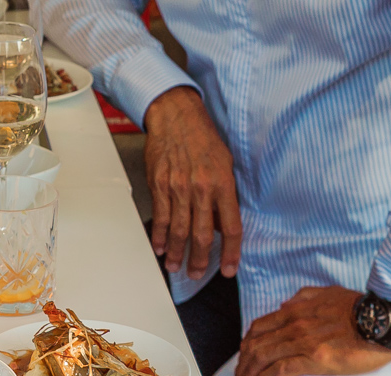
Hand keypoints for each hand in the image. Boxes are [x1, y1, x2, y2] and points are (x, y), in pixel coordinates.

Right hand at [143, 87, 241, 280]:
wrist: (176, 115)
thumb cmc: (203, 137)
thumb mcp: (226, 163)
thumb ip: (225, 194)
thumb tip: (221, 224)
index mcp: (222, 184)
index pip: (231, 228)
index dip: (231, 253)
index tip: (230, 270)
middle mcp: (200, 188)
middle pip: (202, 235)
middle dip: (200, 260)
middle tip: (197, 274)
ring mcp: (177, 187)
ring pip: (178, 230)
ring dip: (177, 253)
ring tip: (176, 266)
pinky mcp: (159, 184)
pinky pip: (159, 216)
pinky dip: (158, 235)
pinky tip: (159, 246)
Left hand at [238, 286, 390, 375]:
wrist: (381, 318)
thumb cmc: (358, 306)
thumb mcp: (325, 292)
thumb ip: (301, 298)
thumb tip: (283, 306)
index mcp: (295, 310)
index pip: (259, 327)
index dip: (246, 343)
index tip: (243, 356)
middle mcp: (294, 325)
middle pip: (256, 345)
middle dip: (243, 362)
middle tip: (239, 374)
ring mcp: (303, 342)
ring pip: (264, 357)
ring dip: (250, 371)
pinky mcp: (315, 359)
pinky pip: (282, 370)